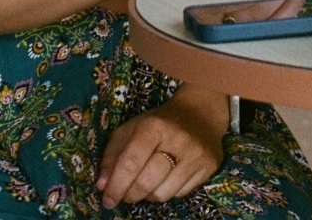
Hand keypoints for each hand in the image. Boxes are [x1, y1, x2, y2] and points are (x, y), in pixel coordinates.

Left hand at [96, 89, 225, 206]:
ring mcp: (196, 153)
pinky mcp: (209, 165)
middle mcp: (178, 139)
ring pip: (163, 193)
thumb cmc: (159, 123)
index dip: (116, 185)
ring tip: (147, 184)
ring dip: (148, 196)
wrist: (200, 113)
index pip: (131, 163)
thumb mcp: (130, 130)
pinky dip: (168, 191)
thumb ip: (112, 155)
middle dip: (130, 195)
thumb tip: (102, 185)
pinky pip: (180, 193)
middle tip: (125, 194)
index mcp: (153, 126)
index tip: (108, 199)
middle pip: (146, 183)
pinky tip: (166, 179)